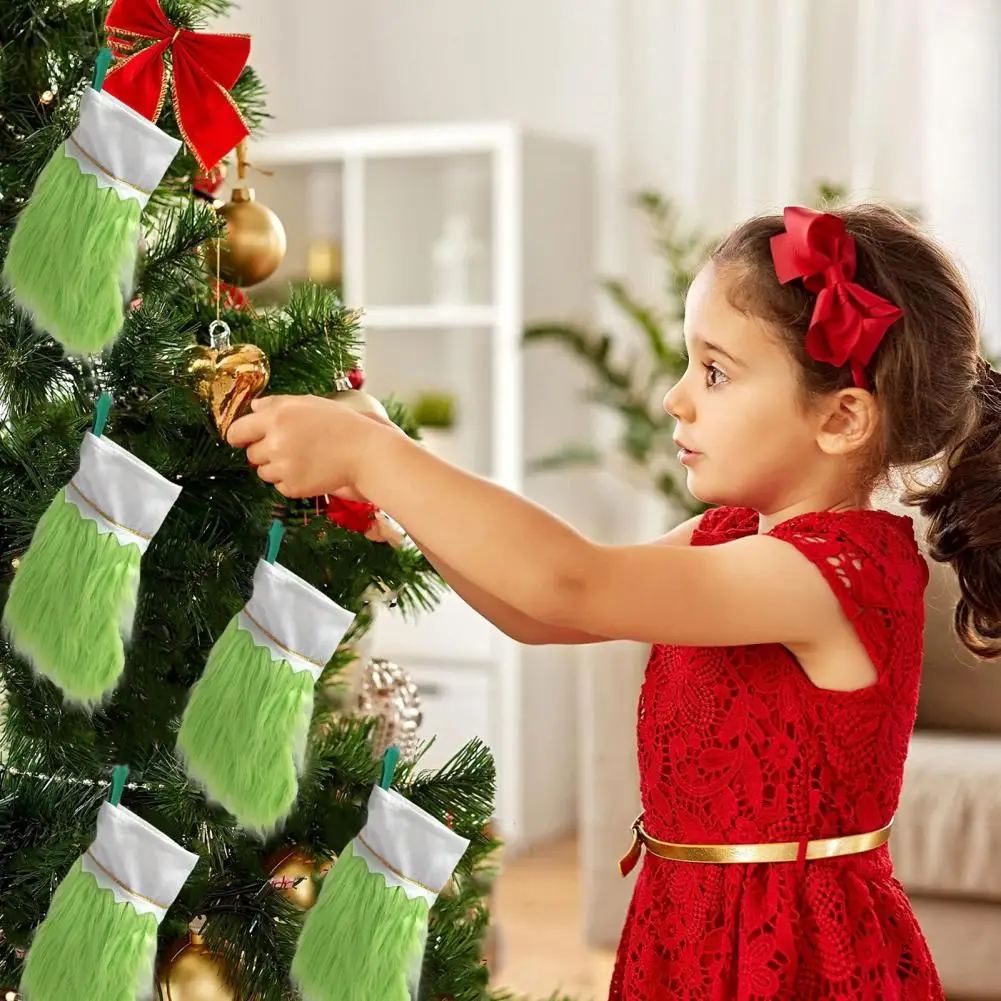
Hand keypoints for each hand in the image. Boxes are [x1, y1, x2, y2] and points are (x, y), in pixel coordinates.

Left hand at [226, 394, 381, 497]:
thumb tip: (254, 408)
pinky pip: (279, 487)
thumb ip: (276, 403)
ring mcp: (283, 467)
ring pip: (263, 473)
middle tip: (289, 447)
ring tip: (303, 459)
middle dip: (264, 452)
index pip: (236, 431)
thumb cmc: (340, 424)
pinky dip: (291, 481)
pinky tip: (310, 471)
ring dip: (277, 468)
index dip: (239, 436)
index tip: (243, 439)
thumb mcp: (308, 402)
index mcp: (276, 417)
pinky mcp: (293, 487)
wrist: (365, 452)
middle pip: (251, 454)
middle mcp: (275, 443)